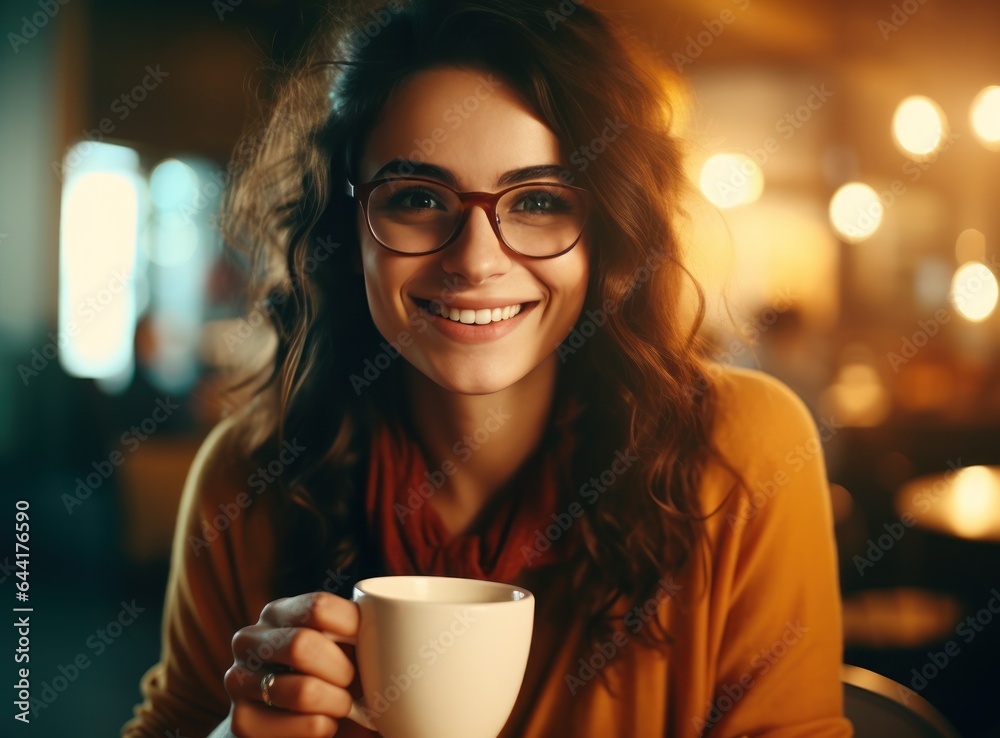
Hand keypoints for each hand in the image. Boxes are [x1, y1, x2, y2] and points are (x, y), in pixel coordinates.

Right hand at [224, 592, 358, 737]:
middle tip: (352, 681)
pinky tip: (325, 724)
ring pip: (302, 690)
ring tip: (342, 705)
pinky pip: (298, 726)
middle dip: (341, 670)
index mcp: (278, 612)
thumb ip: (356, 627)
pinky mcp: (242, 721)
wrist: (296, 724)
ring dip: (336, 703)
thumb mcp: (341, 645)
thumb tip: (387, 618)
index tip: (369, 643)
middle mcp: (250, 640)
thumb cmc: (330, 675)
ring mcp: (238, 680)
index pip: (318, 607)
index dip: (353, 627)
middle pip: (302, 645)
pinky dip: (324, 727)